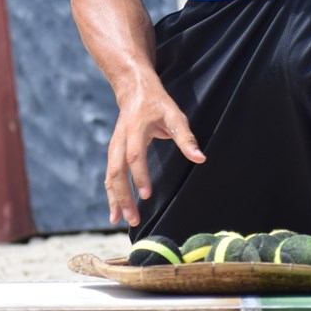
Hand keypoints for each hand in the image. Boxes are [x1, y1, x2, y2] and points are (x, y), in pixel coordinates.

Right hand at [105, 83, 204, 226]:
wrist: (134, 90)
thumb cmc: (158, 104)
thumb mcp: (175, 116)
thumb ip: (186, 138)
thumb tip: (200, 159)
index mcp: (134, 129)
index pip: (134, 155)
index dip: (139, 175)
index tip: (146, 195)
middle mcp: (120, 140)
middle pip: (116, 170)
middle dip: (122, 195)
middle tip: (132, 218)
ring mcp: (114, 146)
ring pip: (110, 175)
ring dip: (115, 198)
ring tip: (120, 220)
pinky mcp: (114, 152)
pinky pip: (110, 175)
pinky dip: (111, 194)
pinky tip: (115, 211)